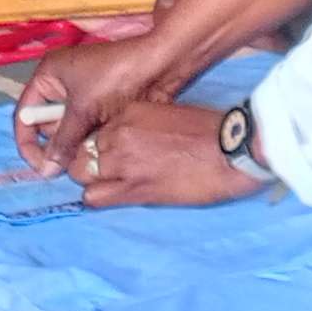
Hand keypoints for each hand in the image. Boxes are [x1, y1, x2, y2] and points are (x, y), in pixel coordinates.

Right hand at [14, 34, 184, 170]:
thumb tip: (47, 170)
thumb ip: (63, 140)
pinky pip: (87, 130)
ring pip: (69, 131)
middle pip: (47, 126)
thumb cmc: (116, 76)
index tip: (40, 166)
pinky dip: (91, 141)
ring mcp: (83, 96)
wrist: (160, 63)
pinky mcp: (102, 106)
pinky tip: (101, 149)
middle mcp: (62, 85)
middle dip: (56, 145)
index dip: (28, 142)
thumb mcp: (83, 109)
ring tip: (88, 155)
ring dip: (76, 145)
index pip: (25, 114)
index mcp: (49, 75)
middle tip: (68, 165)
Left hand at [70, 100, 264, 208]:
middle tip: (109, 171)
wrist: (231, 151)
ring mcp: (123, 162)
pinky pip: (93, 197)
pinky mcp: (132, 189)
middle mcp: (119, 133)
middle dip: (88, 162)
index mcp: (129, 112)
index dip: (97, 145)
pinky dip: (98, 199)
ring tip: (113, 185)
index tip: (107, 153)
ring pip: (80, 173)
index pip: (93, 130)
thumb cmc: (210, 131)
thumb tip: (133, 144)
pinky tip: (115, 197)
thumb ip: (142, 127)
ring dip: (92, 180)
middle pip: (81, 151)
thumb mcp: (168, 116)